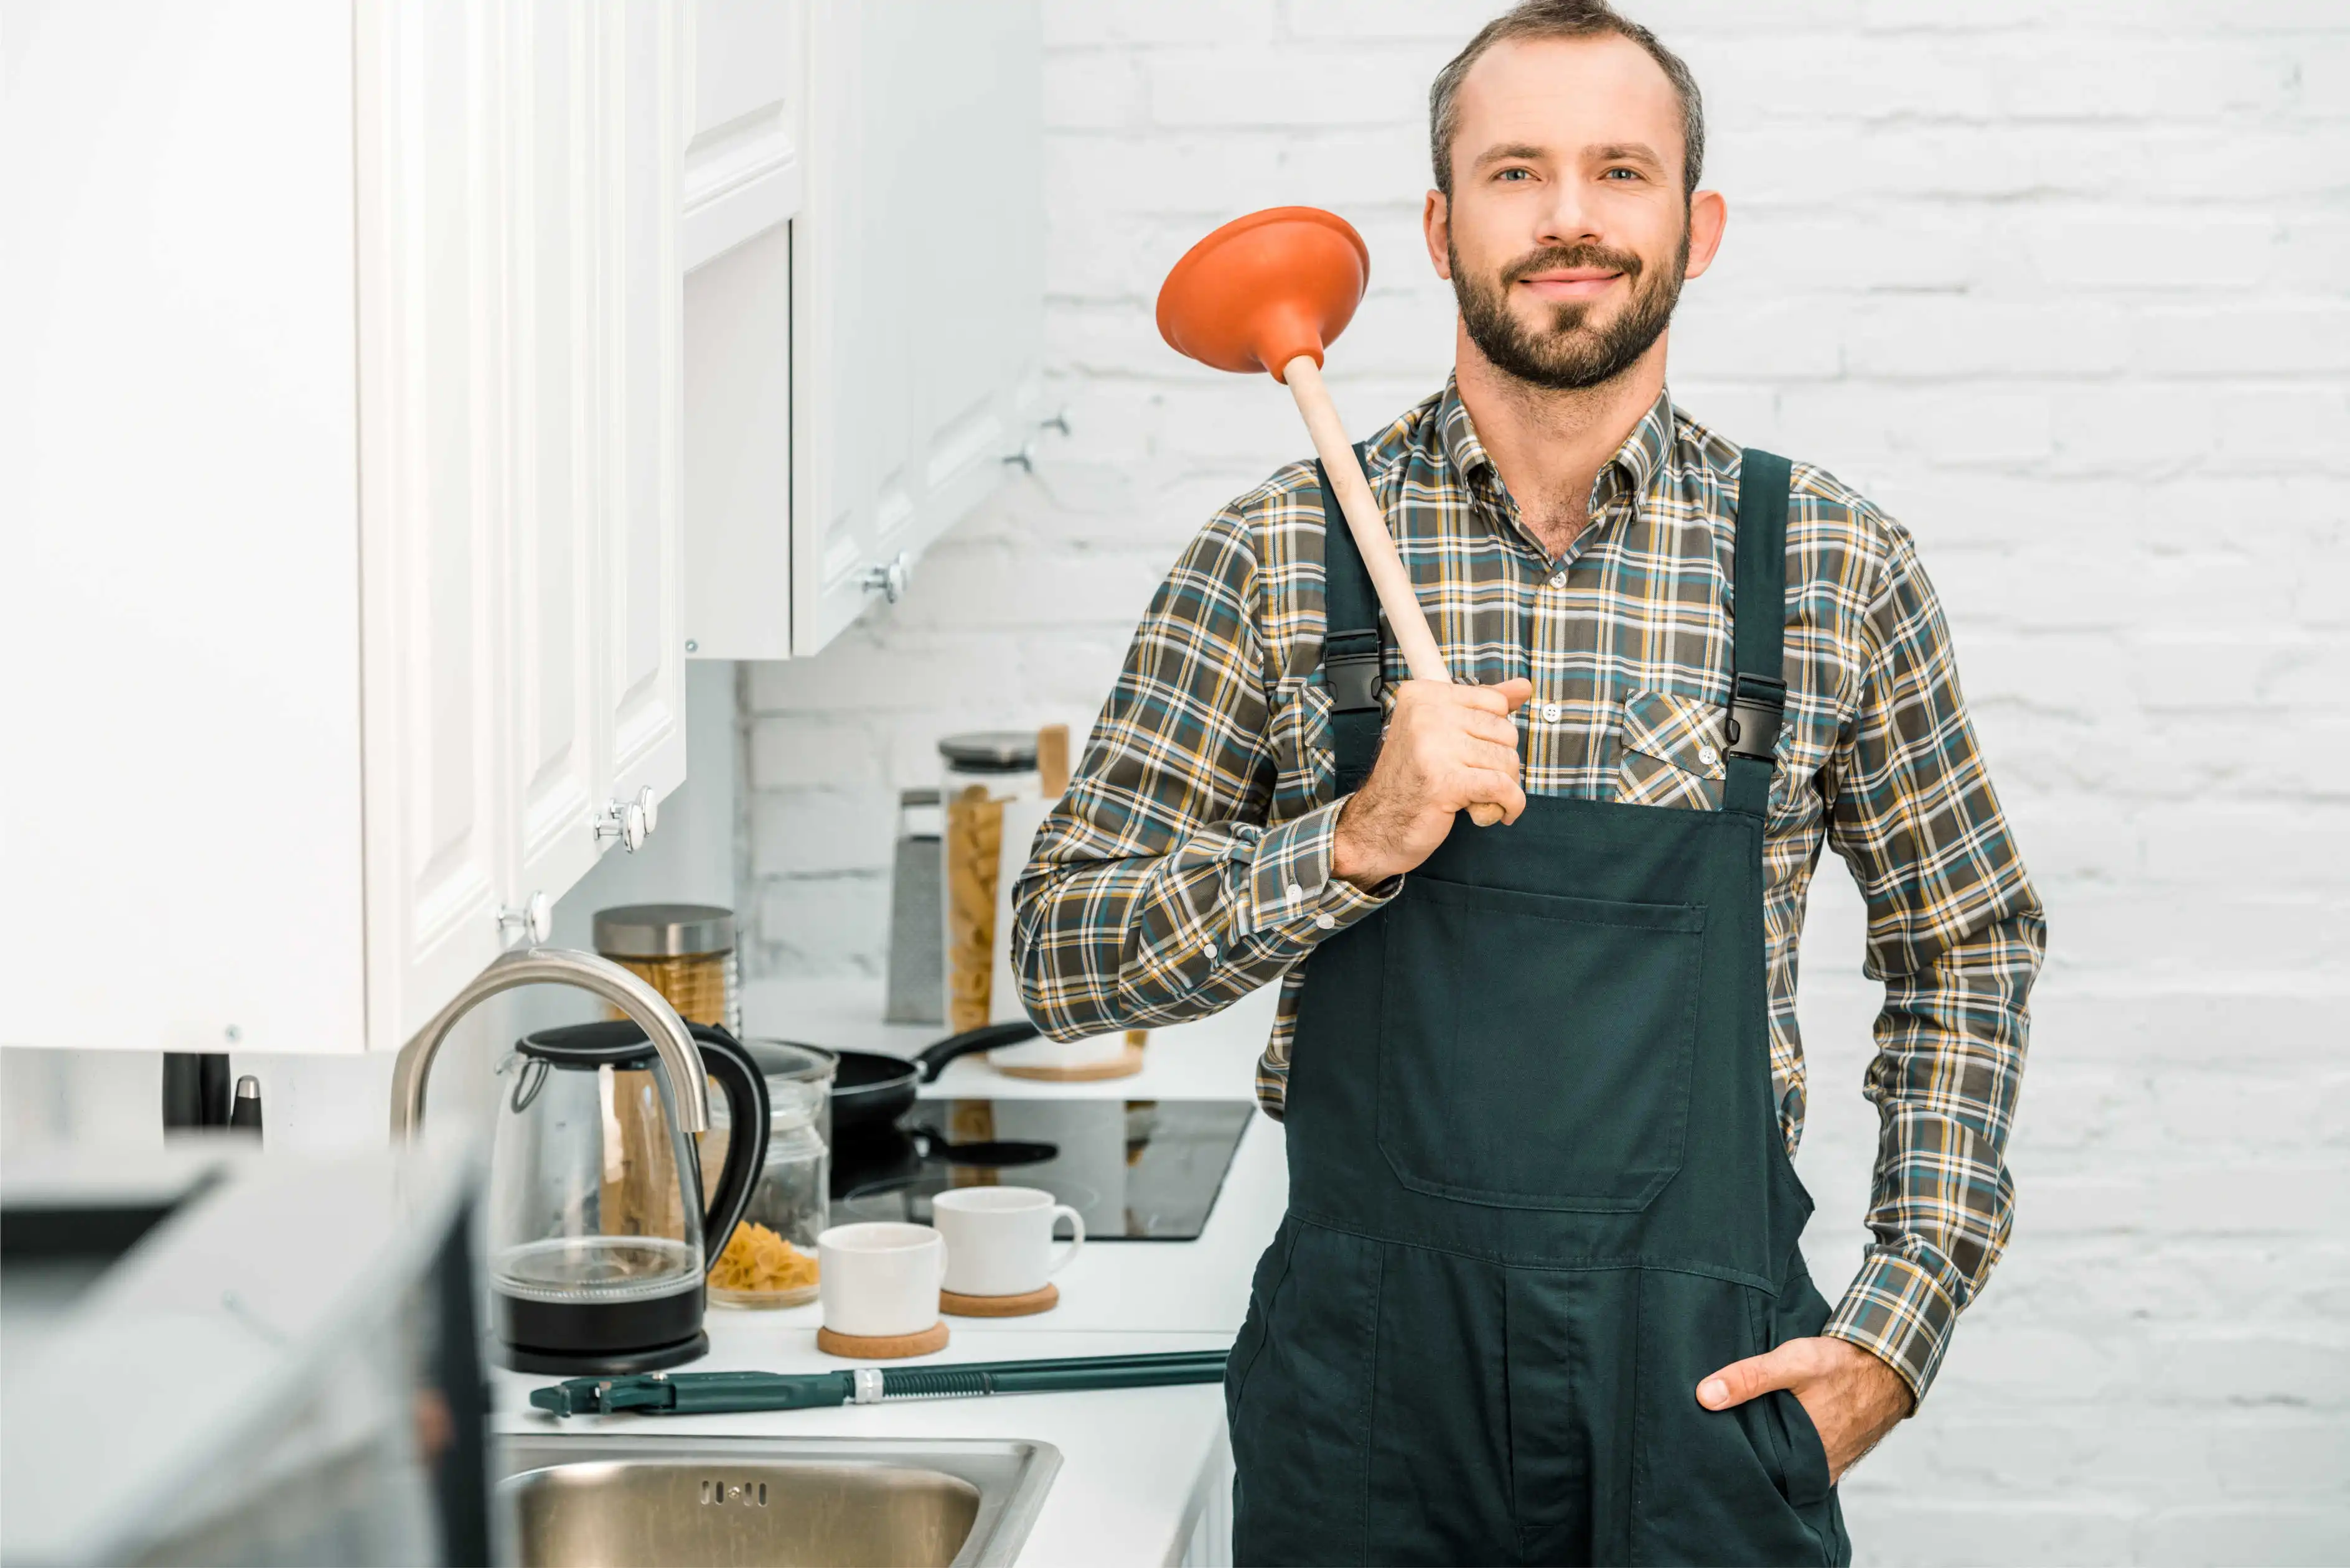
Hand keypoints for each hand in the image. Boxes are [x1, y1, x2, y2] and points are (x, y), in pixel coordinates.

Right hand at [1332, 678, 1531, 886]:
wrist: (1378, 826)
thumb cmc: (1411, 782)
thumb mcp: (1443, 734)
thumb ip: (1482, 708)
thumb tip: (1523, 686)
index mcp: (1423, 696)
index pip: (1493, 702)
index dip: (1492, 734)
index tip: (1474, 753)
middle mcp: (1426, 715)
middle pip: (1505, 730)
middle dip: (1501, 761)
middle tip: (1477, 779)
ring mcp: (1434, 747)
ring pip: (1507, 759)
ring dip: (1504, 786)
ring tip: (1480, 796)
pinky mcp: (1446, 782)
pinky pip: (1502, 787)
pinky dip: (1511, 804)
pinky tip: (1502, 813)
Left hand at [1696, 1336, 1913, 1483]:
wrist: (1887, 1364)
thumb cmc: (1842, 1364)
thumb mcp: (1792, 1362)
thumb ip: (1749, 1378)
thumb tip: (1705, 1396)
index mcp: (1806, 1458)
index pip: (1757, 1474)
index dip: (1733, 1462)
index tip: (1706, 1449)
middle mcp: (1818, 1470)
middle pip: (1770, 1470)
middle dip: (1746, 1456)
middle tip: (1714, 1439)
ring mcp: (1828, 1465)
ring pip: (1785, 1464)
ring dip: (1767, 1449)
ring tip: (1736, 1431)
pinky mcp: (1832, 1454)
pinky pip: (1800, 1456)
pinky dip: (1785, 1444)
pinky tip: (1767, 1426)